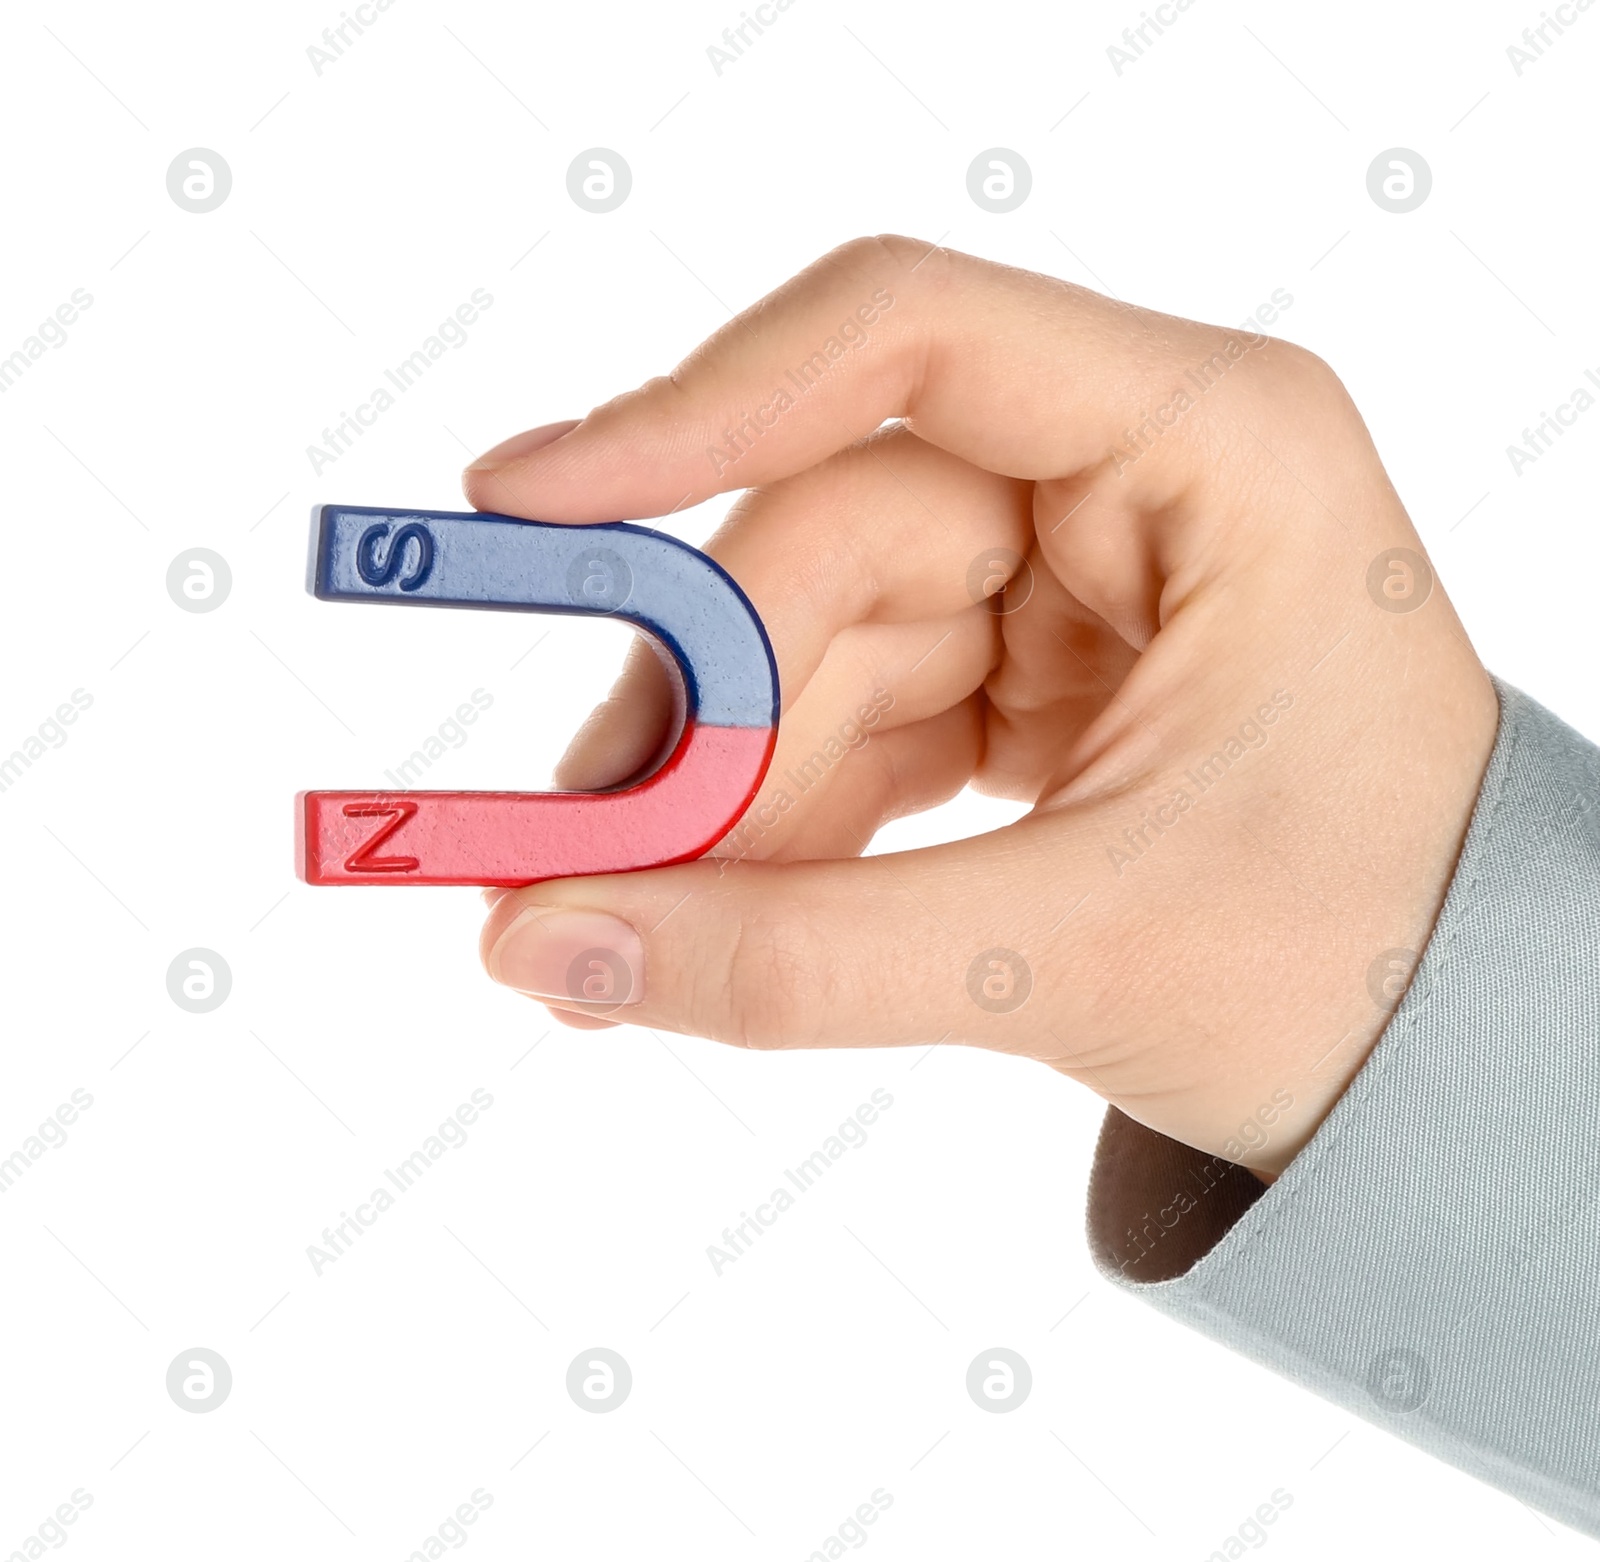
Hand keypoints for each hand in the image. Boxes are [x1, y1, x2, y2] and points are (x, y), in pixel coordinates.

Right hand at [463, 236, 1496, 1178]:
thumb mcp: (1085, 952)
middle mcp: (1132, 478)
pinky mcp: (1029, 672)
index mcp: (1213, 449)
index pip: (909, 342)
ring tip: (650, 917)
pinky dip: (784, 812)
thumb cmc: (1367, 968)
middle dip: (710, 707)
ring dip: (729, 781)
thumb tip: (545, 944)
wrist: (1457, 1057)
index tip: (525, 507)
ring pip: (824, 636)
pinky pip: (858, 712)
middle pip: (833, 532)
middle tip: (586, 856)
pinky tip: (732, 904)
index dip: (694, 406)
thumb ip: (800, 954)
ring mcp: (1073, 575)